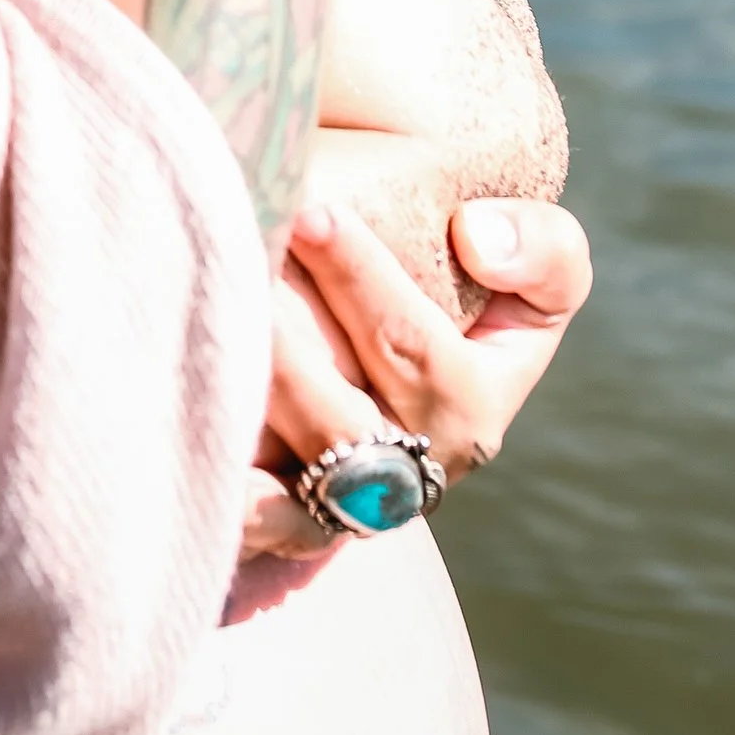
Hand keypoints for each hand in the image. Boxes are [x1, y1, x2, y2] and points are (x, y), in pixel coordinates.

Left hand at [236, 192, 594, 562]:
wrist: (410, 364)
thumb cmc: (483, 298)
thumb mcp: (544, 274)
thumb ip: (543, 252)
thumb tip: (478, 239)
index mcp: (473, 405)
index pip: (418, 346)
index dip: (364, 281)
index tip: (314, 211)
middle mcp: (410, 466)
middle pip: (340, 411)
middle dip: (287, 340)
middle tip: (235, 267)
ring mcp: (347, 499)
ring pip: (292, 467)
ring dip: (249, 402)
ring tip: (207, 328)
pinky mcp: (293, 519)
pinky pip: (259, 523)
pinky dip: (232, 501)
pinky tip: (191, 458)